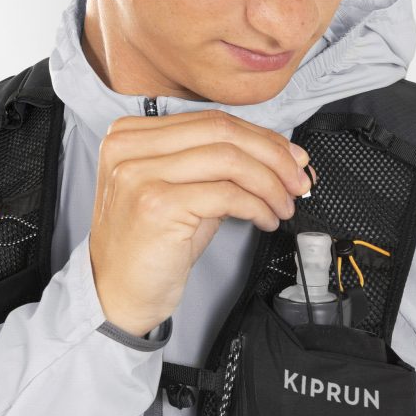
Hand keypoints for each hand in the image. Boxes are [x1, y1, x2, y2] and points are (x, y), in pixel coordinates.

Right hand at [89, 109, 316, 334]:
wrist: (117, 294)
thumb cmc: (150, 246)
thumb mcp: (180, 192)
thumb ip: (215, 166)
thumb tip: (277, 155)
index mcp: (132, 134)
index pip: (212, 121)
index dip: (262, 137)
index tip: (291, 158)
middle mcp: (129, 147)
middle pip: (223, 132)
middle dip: (273, 156)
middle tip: (298, 180)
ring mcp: (140, 174)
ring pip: (230, 160)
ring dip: (270, 183)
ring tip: (283, 205)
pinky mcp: (156, 204)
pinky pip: (227, 194)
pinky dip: (257, 205)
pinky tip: (265, 219)